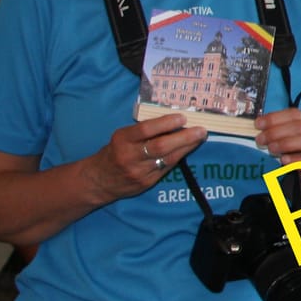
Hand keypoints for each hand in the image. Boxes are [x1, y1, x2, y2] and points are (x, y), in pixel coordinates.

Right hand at [86, 114, 208, 203]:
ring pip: (168, 158)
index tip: (182, 117)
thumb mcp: (123, 137)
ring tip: (200, 137)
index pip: (146, 129)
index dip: (166, 123)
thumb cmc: (115, 151)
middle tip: (201, 130)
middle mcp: (130, 156)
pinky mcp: (147, 182)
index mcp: (122, 139)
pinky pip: (167, 168)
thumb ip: (144, 131)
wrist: (99, 181)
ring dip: (187, 147)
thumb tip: (173, 121)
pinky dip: (180, 156)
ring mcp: (139, 171)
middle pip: (161, 146)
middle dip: (184, 137)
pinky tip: (188, 148)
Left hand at [254, 107, 300, 169]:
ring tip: (271, 149)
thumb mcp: (292, 138)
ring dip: (286, 143)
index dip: (275, 118)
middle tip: (260, 140)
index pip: (294, 114)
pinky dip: (297, 160)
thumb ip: (280, 130)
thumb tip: (259, 125)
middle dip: (277, 132)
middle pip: (300, 126)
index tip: (258, 124)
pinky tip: (284, 160)